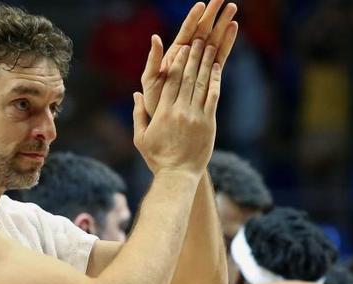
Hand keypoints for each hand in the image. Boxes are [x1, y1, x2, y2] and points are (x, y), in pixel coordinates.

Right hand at [133, 38, 221, 174]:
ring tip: (209, 47)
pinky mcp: (208, 124)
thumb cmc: (158, 158)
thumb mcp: (141, 137)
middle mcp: (179, 111)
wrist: (178, 175)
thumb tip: (136, 95)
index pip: (169, 81)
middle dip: (192, 56)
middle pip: (186, 77)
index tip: (181, 48)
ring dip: (205, 64)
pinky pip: (212, 98)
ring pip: (200, 84)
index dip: (176, 62)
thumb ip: (138, 115)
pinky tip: (217, 69)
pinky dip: (215, 82)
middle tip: (197, 39)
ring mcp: (195, 116)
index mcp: (162, 112)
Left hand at [141, 0, 238, 117]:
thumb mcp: (150, 79)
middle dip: (213, 14)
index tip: (202, 4)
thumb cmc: (154, 101)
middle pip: (203, 30)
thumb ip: (153, 60)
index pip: (187, 31)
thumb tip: (155, 37)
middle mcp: (189, 56)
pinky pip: (221, 55)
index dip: (193, 17)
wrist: (166, 122)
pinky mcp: (210, 74)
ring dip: (223, 24)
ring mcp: (201, 64)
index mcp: (175, 54)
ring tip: (233, 9)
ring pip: (214, 39)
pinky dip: (228, 42)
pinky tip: (234, 29)